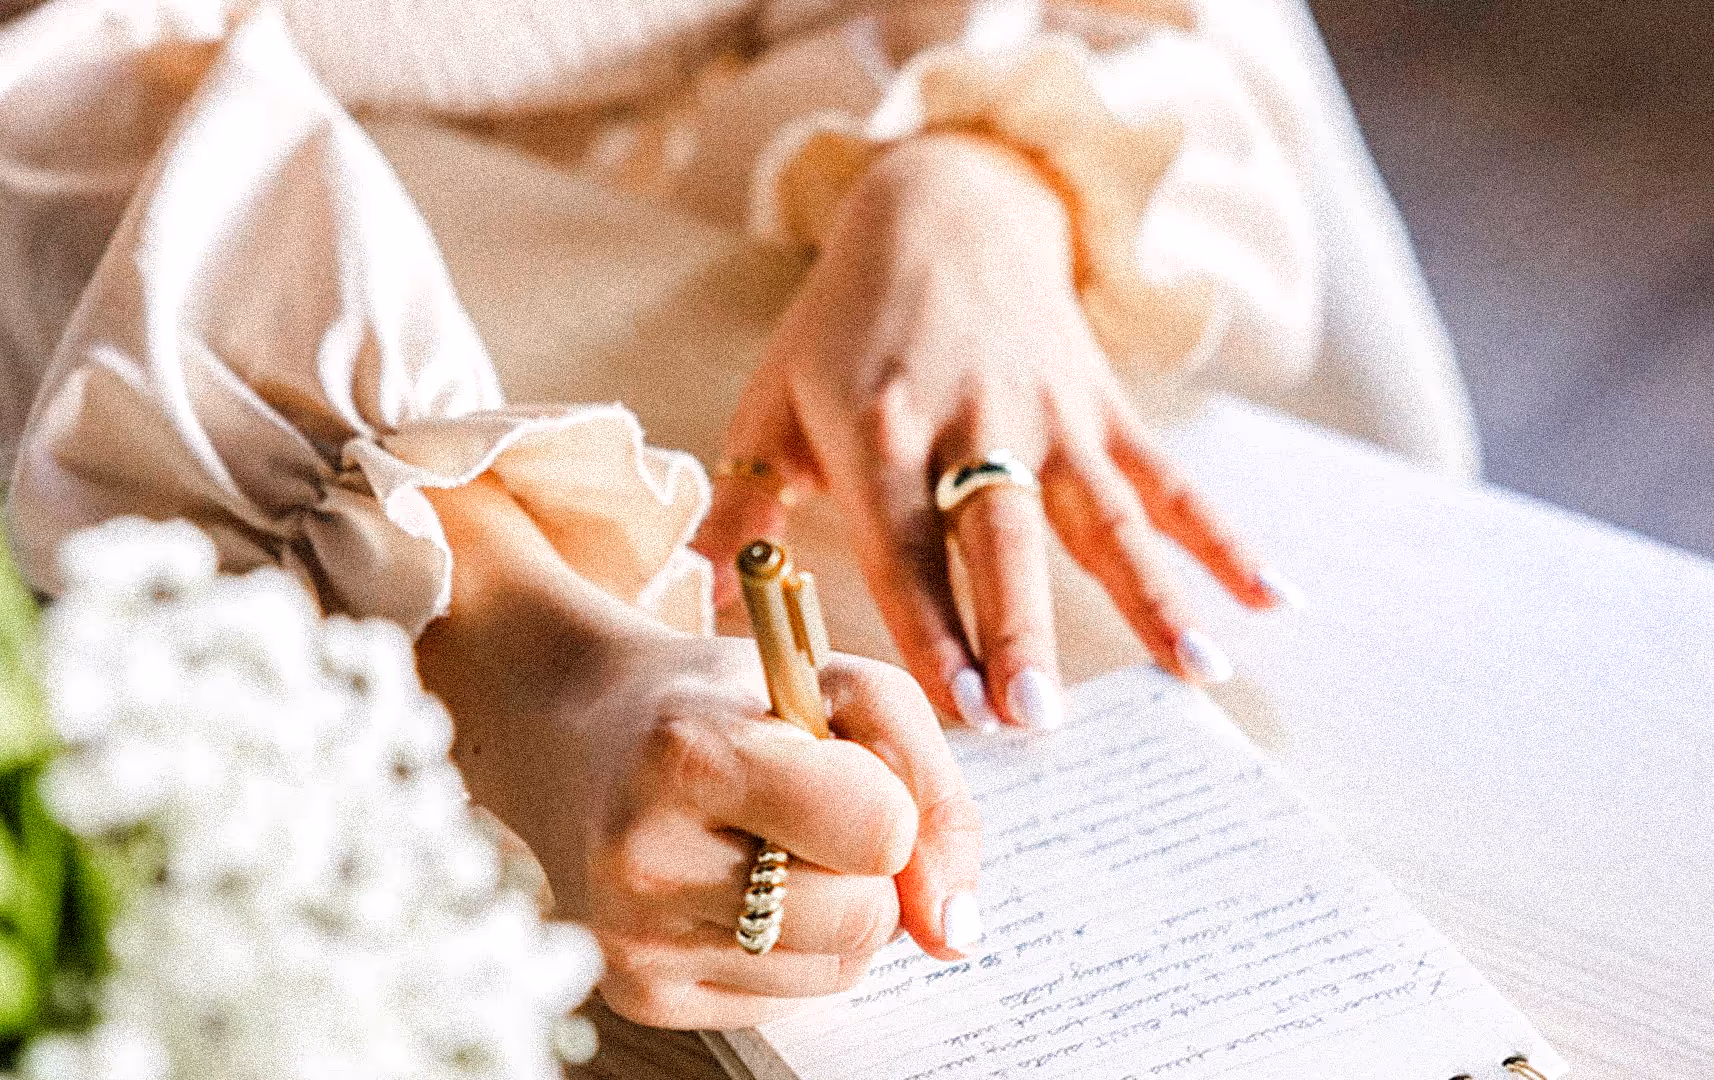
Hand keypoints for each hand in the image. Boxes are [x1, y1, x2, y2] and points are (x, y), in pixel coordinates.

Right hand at [417, 476, 981, 1029]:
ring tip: (767, 843)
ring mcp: (636, 939)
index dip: (888, 799)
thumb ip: (931, 788)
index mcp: (694, 753)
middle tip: (803, 808)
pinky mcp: (639, 996)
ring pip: (838, 968)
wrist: (580, 732)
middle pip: (866, 915)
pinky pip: (791, 999)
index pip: (878, 831)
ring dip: (836, 907)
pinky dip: (791, 947)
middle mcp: (648, 856)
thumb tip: (955, 933)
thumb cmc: (726, 703)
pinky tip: (735, 885)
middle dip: (866, 863)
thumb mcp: (839, 686)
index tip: (841, 766)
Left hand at [695, 133, 1294, 732]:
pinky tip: (1271, 600)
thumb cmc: (844, 327)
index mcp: (879, 429)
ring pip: (1104, 514)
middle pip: (1002, 535)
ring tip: (1198, 674)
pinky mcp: (1102, 408)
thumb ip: (740, 511)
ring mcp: (1048, 415)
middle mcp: (970, 422)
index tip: (954, 704)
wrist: (942, 211)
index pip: (902, 539)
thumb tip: (705, 610)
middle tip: (1041, 717)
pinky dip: (1222, 538)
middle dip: (1022, 627)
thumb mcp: (773, 402)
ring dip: (1151, 596)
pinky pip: (1168, 479)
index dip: (928, 621)